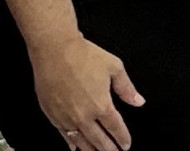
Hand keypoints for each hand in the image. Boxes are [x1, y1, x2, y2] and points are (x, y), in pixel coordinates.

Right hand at [31, 36, 143, 150]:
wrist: (55, 49)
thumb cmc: (83, 55)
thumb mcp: (114, 67)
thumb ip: (126, 88)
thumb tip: (138, 101)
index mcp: (101, 105)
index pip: (115, 128)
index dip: (122, 138)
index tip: (126, 145)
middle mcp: (84, 115)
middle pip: (99, 140)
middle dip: (109, 149)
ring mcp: (66, 117)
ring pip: (81, 141)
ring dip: (91, 150)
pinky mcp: (52, 114)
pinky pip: (63, 134)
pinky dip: (70, 142)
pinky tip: (74, 147)